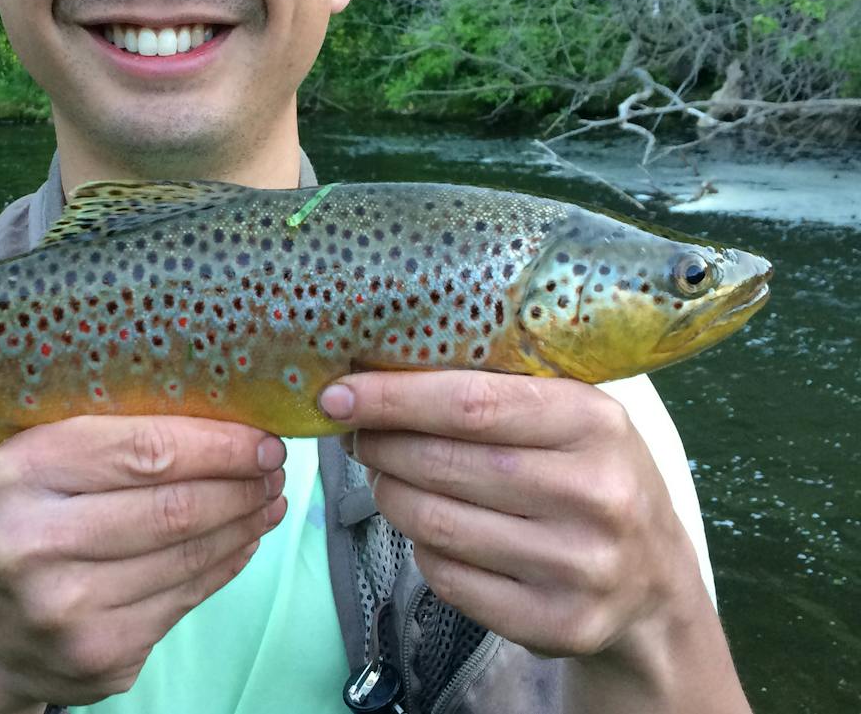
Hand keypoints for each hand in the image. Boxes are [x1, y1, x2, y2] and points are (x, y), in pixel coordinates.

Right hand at [0, 415, 287, 709]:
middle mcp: (35, 544)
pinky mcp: (101, 657)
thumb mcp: (36, 465)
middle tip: (274, 466)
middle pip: (173, 507)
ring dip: (243, 523)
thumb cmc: (22, 527)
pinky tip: (241, 541)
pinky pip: (185, 601)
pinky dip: (224, 566)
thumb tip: (218, 418)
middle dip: (240, 483)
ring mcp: (68, 610)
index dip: (216, 444)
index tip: (260, 436)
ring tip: (268, 498)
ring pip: (187, 558)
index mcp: (20, 474)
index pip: (143, 450)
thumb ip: (107, 438)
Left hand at [318, 372, 720, 675]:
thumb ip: (492, 389)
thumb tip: (376, 370)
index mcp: (593, 421)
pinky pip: (448, 578)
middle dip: (382, 445)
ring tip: (387, 477)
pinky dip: (422, 550)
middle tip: (358, 435)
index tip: (337, 394)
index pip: (470, 403)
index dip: (392, 397)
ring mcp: (579, 565)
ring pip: (436, 524)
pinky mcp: (557, 622)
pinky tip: (429, 529)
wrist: (655, 580)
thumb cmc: (589, 472)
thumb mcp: (569, 414)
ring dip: (391, 495)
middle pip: (443, 463)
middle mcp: (595, 494)